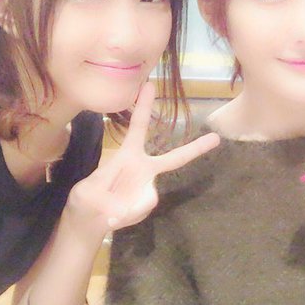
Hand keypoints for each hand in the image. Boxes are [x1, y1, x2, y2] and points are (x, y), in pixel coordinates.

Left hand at [65, 82, 219, 233]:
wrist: (89, 218)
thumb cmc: (88, 197)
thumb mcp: (87, 195)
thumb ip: (103, 199)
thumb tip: (119, 213)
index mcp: (128, 154)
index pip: (139, 127)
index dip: (145, 107)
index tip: (150, 86)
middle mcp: (143, 169)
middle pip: (173, 159)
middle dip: (195, 149)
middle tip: (216, 138)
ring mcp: (148, 188)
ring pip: (145, 197)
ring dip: (125, 206)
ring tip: (107, 212)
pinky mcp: (146, 204)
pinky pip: (137, 210)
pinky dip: (122, 215)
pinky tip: (112, 217)